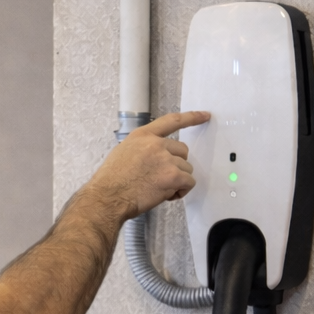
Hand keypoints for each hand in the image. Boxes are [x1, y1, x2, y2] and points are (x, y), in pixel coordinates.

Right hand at [85, 111, 208, 220]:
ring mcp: (165, 159)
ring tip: (160, 189)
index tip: (205, 115)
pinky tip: (167, 195)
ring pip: (186, 168)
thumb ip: (143, 150)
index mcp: (143, 135)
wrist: (108, 197)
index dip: (191, 117)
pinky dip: (181, 191)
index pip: (172, 121)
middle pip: (182, 151)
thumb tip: (156, 159)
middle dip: (177, 164)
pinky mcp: (172, 176)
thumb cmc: (111, 181)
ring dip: (178, 180)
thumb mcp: (123, 153)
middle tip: (163, 178)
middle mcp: (156, 144)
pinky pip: (189, 182)